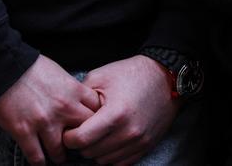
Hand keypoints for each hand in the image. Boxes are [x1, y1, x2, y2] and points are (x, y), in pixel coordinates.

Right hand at [0, 55, 100, 165]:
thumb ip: (70, 89)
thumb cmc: (28, 65)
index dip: (96, 119)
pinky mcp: (24, 131)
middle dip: (81, 139)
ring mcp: (44, 121)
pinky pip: (36, 157)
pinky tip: (40, 161)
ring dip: (59, 155)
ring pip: (61, 151)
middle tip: (76, 143)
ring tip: (58, 155)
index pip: (97, 111)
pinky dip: (39, 162)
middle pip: (85, 133)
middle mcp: (63, 108)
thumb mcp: (58, 72)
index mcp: (73, 90)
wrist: (1, 64)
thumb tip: (76, 101)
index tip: (91, 124)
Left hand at [62, 56, 176, 165]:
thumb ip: (81, 98)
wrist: (164, 78)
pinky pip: (121, 163)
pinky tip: (108, 141)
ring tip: (96, 135)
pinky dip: (111, 155)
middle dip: (81, 144)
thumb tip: (67, 115)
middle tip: (81, 131)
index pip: (82, 140)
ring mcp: (139, 141)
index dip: (69, 137)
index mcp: (115, 113)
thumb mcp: (101, 76)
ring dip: (96, 151)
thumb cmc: (131, 74)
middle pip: (91, 152)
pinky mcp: (146, 146)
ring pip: (104, 160)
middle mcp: (128, 131)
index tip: (68, 131)